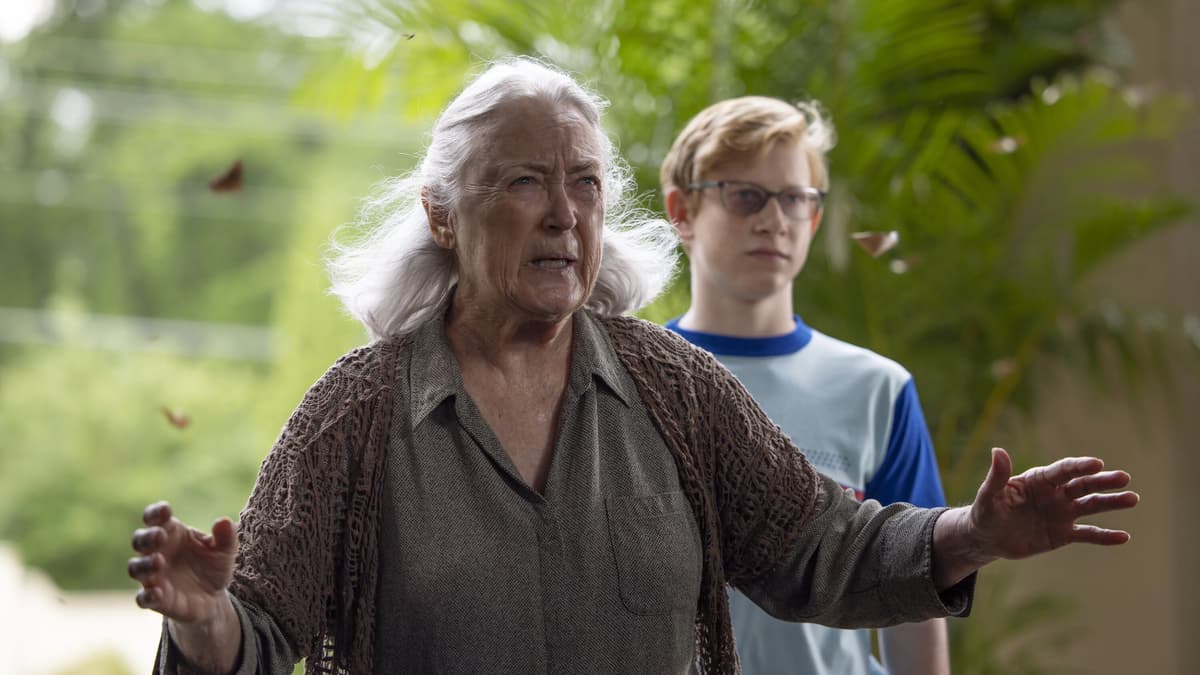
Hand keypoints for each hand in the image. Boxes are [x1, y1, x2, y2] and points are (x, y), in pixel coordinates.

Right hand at [128, 501, 236, 622]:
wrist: (213, 597)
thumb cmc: (213, 566)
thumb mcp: (224, 551)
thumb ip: (226, 536)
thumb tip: (224, 521)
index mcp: (172, 534)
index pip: (155, 519)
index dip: (155, 513)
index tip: (165, 510)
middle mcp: (157, 552)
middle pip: (140, 540)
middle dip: (147, 537)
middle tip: (160, 536)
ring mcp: (154, 576)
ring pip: (136, 568)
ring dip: (145, 564)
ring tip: (159, 562)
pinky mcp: (156, 600)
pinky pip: (143, 598)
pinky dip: (147, 595)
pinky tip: (157, 593)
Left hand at [969, 447, 1137, 559]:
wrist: (986, 537)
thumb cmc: (985, 512)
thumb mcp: (988, 495)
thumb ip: (997, 476)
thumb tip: (997, 450)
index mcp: (1038, 480)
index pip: (1063, 470)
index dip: (1079, 466)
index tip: (1097, 464)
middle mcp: (1055, 494)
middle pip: (1083, 485)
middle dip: (1103, 481)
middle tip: (1124, 478)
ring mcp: (1061, 514)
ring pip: (1091, 506)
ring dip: (1111, 503)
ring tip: (1132, 499)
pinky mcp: (1063, 534)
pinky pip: (1087, 534)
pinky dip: (1104, 536)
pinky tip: (1124, 537)